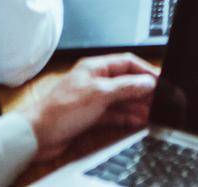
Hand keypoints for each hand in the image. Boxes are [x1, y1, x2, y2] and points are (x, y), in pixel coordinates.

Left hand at [21, 53, 158, 160]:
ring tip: (151, 112)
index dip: (145, 70)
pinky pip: (115, 114)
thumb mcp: (99, 94)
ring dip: (137, 106)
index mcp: (95, 67)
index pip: (127, 62)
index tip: (160, 80)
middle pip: (126, 82)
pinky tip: (137, 120)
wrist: (37, 135)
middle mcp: (95, 81)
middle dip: (143, 91)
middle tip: (159, 99)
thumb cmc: (60, 110)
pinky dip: (126, 117)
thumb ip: (126, 87)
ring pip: (122, 99)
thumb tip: (147, 82)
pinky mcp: (91, 116)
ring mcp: (93, 99)